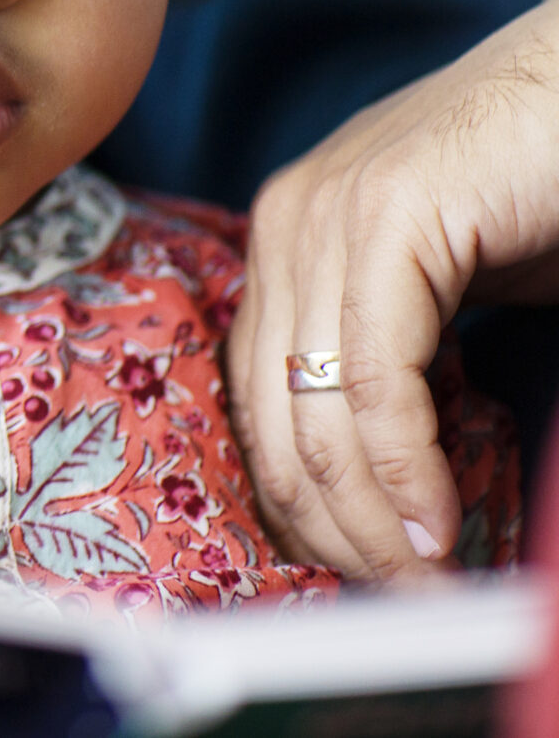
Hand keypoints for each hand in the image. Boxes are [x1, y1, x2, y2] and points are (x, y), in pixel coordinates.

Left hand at [229, 0, 558, 579]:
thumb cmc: (546, 188)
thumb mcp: (449, 293)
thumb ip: (404, 363)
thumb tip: (388, 490)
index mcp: (286, 242)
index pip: (257, 401)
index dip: (303, 503)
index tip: (362, 574)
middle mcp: (284, 225)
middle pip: (271, 421)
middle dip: (333, 531)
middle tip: (398, 599)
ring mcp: (324, 213)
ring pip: (314, 411)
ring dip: (371, 519)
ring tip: (424, 580)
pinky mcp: (386, 216)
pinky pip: (377, 375)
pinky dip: (406, 466)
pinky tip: (437, 520)